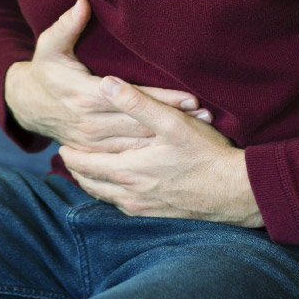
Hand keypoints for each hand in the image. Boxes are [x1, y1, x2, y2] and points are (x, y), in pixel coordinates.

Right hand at [4, 0, 209, 148]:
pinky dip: (152, 153)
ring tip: (201, 131)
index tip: (190, 97)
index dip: (161, 99)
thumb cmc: (45, 71)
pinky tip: (174, 147)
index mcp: (83, 96)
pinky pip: (127, 155)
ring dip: (169, 138)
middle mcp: (90, 123)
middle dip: (174, 120)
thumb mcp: (49, 47)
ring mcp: (92, 142)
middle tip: (206, 116)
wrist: (28, 104)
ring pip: (137, 143)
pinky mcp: (94, 153)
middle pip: (140, 123)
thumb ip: (67, 26)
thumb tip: (82, 3)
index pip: (131, 98)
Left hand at [58, 75, 263, 227]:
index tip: (61, 142)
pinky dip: (110, 193)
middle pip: (89, 184)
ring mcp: (143, 208)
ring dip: (92, 182)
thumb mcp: (173, 123)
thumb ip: (137, 103)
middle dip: (76, 169)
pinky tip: (117, 184)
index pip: (84, 164)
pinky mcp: (156, 215)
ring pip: (104, 196)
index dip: (70, 153)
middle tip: (68, 154)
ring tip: (87, 168)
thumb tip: (106, 84)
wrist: (237, 193)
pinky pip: (122, 205)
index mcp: (128, 171)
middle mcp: (129, 194)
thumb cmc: (207, 155)